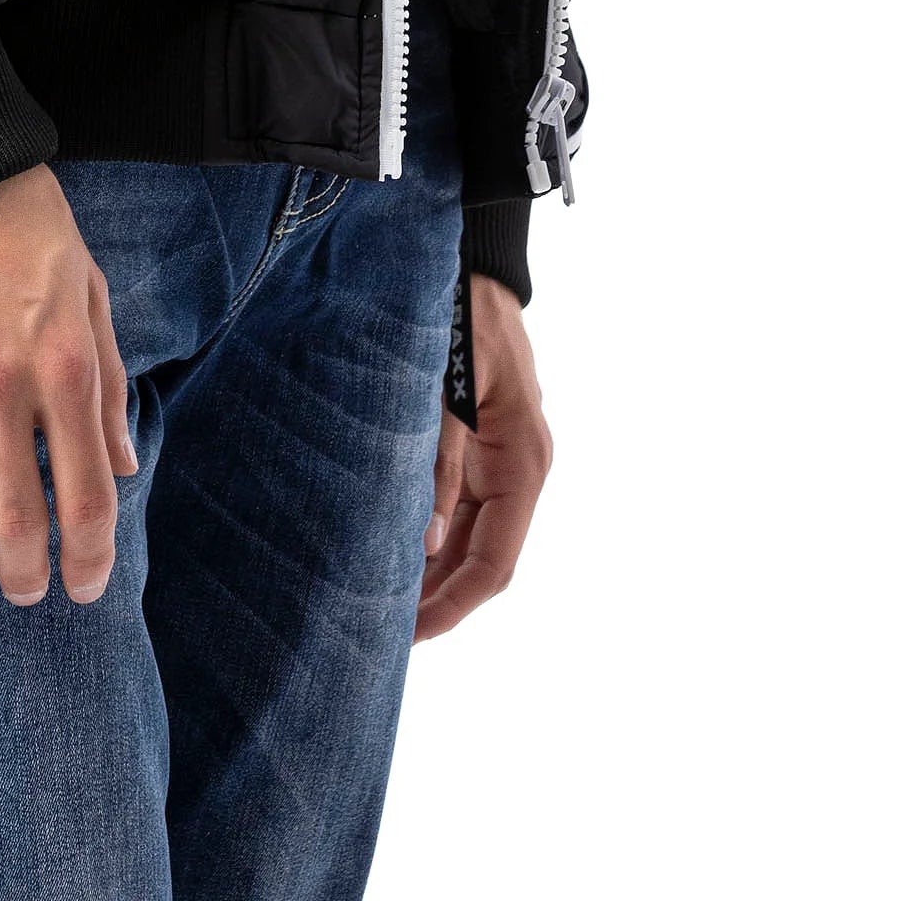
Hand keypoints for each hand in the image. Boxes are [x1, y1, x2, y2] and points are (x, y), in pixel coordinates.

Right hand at [0, 164, 135, 606]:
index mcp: (64, 362)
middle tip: (25, 591)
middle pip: (18, 523)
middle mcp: (2, 383)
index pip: (89, 495)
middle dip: (26, 576)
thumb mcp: (87, 287)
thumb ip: (105, 380)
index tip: (86, 583)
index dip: (91, 556)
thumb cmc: (20, 218)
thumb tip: (125, 463)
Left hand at [415, 276, 552, 641]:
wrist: (473, 261)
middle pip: (482, 559)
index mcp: (522, 462)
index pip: (494, 563)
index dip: (453, 606)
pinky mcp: (478, 445)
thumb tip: (427, 544)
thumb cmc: (460, 316)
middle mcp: (517, 469)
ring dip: (431, 572)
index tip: (411, 638)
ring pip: (468, 538)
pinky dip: (430, 536)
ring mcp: (499, 458)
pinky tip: (392, 552)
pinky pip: (458, 506)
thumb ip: (439, 466)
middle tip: (380, 634)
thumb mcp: (446, 390)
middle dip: (437, 600)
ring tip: (378, 604)